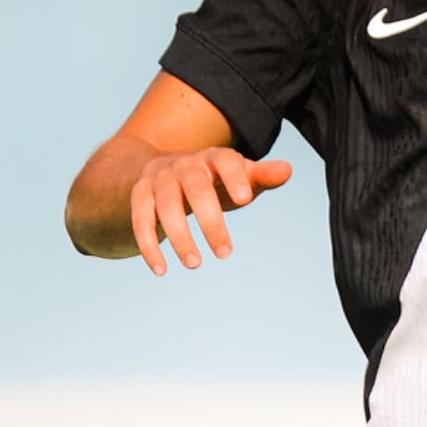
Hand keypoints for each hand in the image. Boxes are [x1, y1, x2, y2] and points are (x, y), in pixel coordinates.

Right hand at [130, 148, 292, 274]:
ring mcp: (158, 179)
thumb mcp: (237, 176)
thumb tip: (287, 170)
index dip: (235, 177)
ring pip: (165, 206)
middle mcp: (184, 164)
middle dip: (211, 221)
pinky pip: (140, 220)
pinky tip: (162, 269)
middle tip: (225, 253)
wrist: (163, 168)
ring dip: (179, 237)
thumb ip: (261, 176)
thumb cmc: (213, 178)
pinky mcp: (139, 195)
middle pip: (196, 189)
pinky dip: (149, 246)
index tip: (245, 199)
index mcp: (213, 157)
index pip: (226, 161)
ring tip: (195, 264)